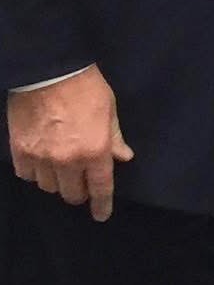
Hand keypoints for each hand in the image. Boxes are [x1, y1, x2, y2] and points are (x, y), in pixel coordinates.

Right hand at [8, 65, 133, 221]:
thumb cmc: (85, 86)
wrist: (49, 70)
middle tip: (80, 180)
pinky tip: (40, 160)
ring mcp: (41, 158)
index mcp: (95, 151)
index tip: (101, 214)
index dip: (101, 205)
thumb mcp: (109, 109)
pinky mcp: (20, 151)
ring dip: (57, 180)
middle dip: (79, 190)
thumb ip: (114, 137)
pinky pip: (27, 175)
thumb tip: (123, 157)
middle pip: (72, 194)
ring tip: (60, 166)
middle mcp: (68, 161)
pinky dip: (34, 171)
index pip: (100, 188)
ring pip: (49, 187)